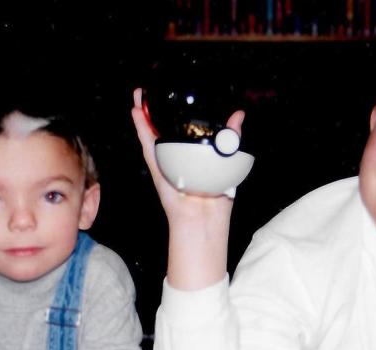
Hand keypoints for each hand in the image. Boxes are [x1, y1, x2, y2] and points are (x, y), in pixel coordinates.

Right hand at [131, 88, 245, 289]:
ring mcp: (166, 170)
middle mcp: (176, 164)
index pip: (181, 134)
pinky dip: (144, 134)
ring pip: (153, 140)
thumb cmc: (215, 209)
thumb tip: (238, 116)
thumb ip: (231, 141)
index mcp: (193, 162)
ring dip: (143, 118)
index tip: (171, 96)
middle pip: (163, 133)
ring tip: (138, 96)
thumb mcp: (228, 168)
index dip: (174, 115)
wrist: (204, 234)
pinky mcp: (161, 177)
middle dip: (154, 112)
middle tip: (147, 90)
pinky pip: (151, 152)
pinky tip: (137, 117)